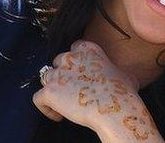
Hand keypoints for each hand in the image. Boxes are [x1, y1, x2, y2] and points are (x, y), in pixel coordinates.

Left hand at [32, 40, 162, 141]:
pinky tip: (58, 116)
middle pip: (57, 62)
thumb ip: (116, 70)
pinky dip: (45, 108)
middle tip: (72, 91)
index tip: (79, 75)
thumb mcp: (125, 74)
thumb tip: (122, 77)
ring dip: (53, 89)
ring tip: (64, 104)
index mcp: (88, 49)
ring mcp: (58, 73)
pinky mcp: (50, 91)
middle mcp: (70, 57)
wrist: (115, 107)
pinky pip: (38, 99)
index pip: (73, 48)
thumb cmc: (123, 93)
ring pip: (46, 78)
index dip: (75, 63)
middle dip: (62, 75)